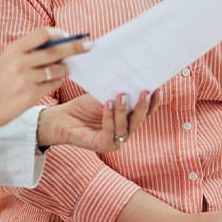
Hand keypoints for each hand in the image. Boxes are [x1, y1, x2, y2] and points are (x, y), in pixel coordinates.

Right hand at [0, 27, 87, 134]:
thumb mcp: (7, 60)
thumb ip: (28, 51)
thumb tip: (57, 44)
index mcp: (14, 48)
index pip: (43, 33)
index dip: (59, 33)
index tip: (68, 36)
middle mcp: (20, 61)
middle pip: (56, 50)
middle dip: (75, 47)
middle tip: (88, 46)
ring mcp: (26, 78)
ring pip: (58, 69)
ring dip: (65, 69)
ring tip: (64, 70)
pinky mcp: (31, 94)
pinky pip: (54, 84)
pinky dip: (58, 81)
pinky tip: (56, 81)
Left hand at [37, 90, 155, 151]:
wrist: (63, 117)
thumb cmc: (84, 105)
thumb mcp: (103, 94)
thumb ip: (118, 91)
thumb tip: (132, 76)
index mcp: (128, 118)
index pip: (145, 112)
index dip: (153, 102)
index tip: (157, 88)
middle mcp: (125, 130)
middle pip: (139, 120)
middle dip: (143, 106)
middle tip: (145, 92)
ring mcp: (116, 140)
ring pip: (126, 126)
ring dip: (124, 110)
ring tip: (121, 95)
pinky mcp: (104, 145)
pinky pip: (110, 132)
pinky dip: (109, 117)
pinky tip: (107, 104)